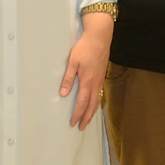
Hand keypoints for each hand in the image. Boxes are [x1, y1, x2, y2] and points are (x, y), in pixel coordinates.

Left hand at [60, 14, 112, 129]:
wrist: (100, 37)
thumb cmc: (84, 48)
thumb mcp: (72, 61)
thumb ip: (68, 78)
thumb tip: (63, 94)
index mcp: (87, 81)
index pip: (82, 102)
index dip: (77, 114)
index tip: (73, 123)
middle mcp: (95, 83)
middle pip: (92, 105)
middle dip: (86, 117)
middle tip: (81, 127)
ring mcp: (100, 80)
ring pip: (97, 100)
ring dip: (92, 112)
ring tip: (88, 120)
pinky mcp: (102, 76)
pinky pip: (100, 94)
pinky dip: (96, 103)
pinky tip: (93, 104)